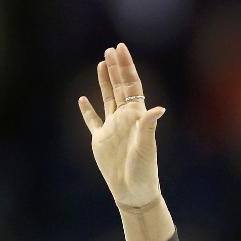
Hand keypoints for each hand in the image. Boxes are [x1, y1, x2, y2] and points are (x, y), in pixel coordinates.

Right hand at [78, 43, 166, 208]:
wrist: (133, 191)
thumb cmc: (144, 172)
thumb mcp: (147, 148)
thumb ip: (149, 127)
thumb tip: (158, 108)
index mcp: (136, 117)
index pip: (131, 86)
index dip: (126, 67)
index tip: (121, 49)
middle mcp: (125, 119)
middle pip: (119, 87)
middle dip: (116, 68)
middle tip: (111, 49)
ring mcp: (112, 128)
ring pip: (107, 98)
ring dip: (104, 82)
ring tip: (101, 64)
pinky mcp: (100, 140)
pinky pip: (92, 120)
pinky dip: (87, 110)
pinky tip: (82, 99)